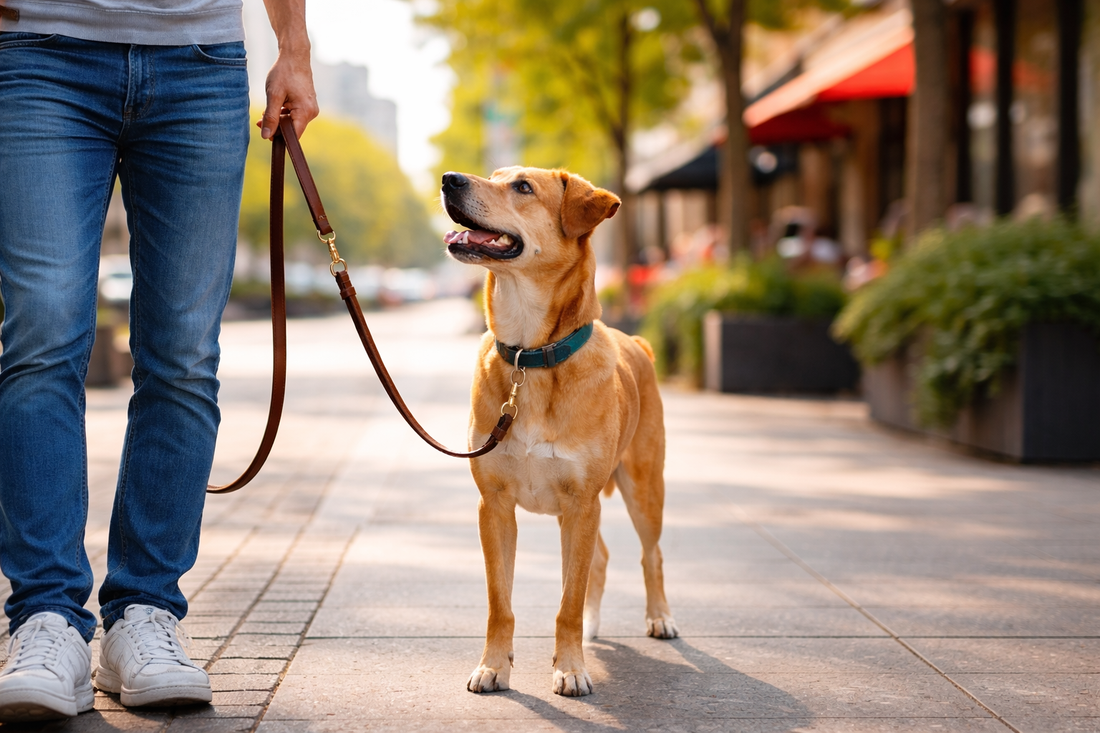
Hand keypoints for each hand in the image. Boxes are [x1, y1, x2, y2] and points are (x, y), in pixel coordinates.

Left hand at [259, 0, 317, 139]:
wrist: (294, 56)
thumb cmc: (284, 73)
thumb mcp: (273, 95)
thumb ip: (270, 117)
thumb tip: (265, 136)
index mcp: (305, 112)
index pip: (293, 135)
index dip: (279, 138)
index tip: (265, 134)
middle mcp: (312, 113)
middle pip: (293, 129)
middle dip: (276, 127)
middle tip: (259, 122)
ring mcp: (311, 109)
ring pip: (292, 122)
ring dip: (278, 120)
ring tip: (266, 112)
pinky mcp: (307, 104)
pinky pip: (295, 115)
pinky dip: (284, 114)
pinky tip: (275, 106)